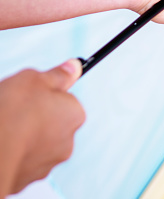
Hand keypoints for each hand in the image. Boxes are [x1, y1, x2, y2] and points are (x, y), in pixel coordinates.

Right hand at [0, 59, 84, 196]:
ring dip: (25, 134)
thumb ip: (58, 74)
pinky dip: (13, 150)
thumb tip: (75, 67)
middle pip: (53, 121)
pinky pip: (22, 158)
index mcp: (74, 115)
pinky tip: (3, 139)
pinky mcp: (26, 178)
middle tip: (17, 107)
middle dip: (38, 115)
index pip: (67, 99)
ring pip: (38, 141)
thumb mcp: (36, 78)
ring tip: (6, 123)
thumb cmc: (13, 111)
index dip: (47, 93)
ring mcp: (47, 163)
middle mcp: (67, 142)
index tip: (33, 92)